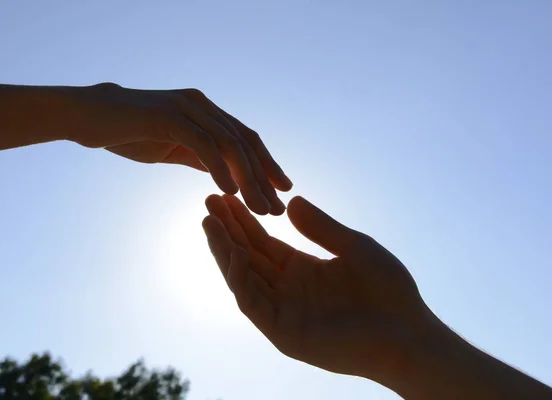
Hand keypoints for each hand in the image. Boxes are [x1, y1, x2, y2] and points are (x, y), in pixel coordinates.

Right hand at [71, 83, 291, 214]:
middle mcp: (202, 105)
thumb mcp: (173, 147)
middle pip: (245, 143)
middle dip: (265, 177)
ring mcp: (187, 108)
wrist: (89, 116)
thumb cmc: (129, 132)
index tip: (283, 191)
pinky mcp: (170, 116)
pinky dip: (219, 168)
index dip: (268, 165)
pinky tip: (230, 192)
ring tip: (260, 208)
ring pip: (229, 144)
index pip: (246, 139)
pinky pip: (202, 144)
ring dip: (248, 179)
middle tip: (278, 208)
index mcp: (206, 112)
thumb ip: (200, 156)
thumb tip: (224, 174)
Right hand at [202, 194, 432, 382]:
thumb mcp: (354, 247)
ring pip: (243, 278)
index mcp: (302, 269)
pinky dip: (241, 279)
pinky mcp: (283, 333)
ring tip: (210, 223)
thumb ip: (322, 227)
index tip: (225, 196)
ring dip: (225, 251)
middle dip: (227, 230)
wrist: (408, 333)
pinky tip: (236, 254)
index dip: (243, 220)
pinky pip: (254, 304)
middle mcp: (287, 289)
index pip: (262, 242)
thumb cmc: (388, 291)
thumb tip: (291, 201)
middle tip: (208, 202)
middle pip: (247, 256)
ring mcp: (283, 312)